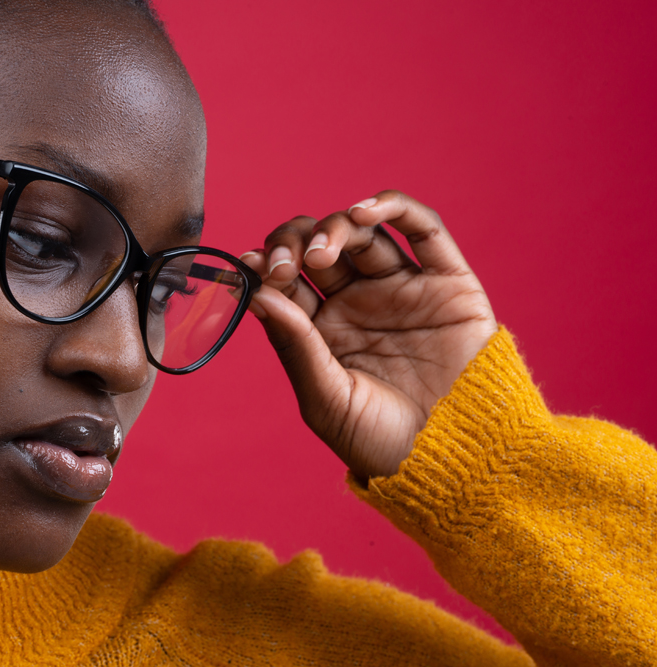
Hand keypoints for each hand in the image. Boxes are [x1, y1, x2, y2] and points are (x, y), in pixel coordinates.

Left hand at [243, 191, 496, 478]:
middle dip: (294, 243)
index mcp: (324, 330)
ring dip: (334, 227)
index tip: (249, 265)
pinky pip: (423, 229)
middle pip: (317, 247)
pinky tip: (364, 211)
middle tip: (284, 264)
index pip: (288, 280)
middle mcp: (359, 302)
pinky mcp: (448, 281)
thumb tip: (257, 294)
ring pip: (362, 232)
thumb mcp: (326, 399)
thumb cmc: (383, 443)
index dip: (266, 264)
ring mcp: (402, 288)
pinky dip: (393, 206)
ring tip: (320, 253)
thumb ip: (294, 345)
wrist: (455, 464)